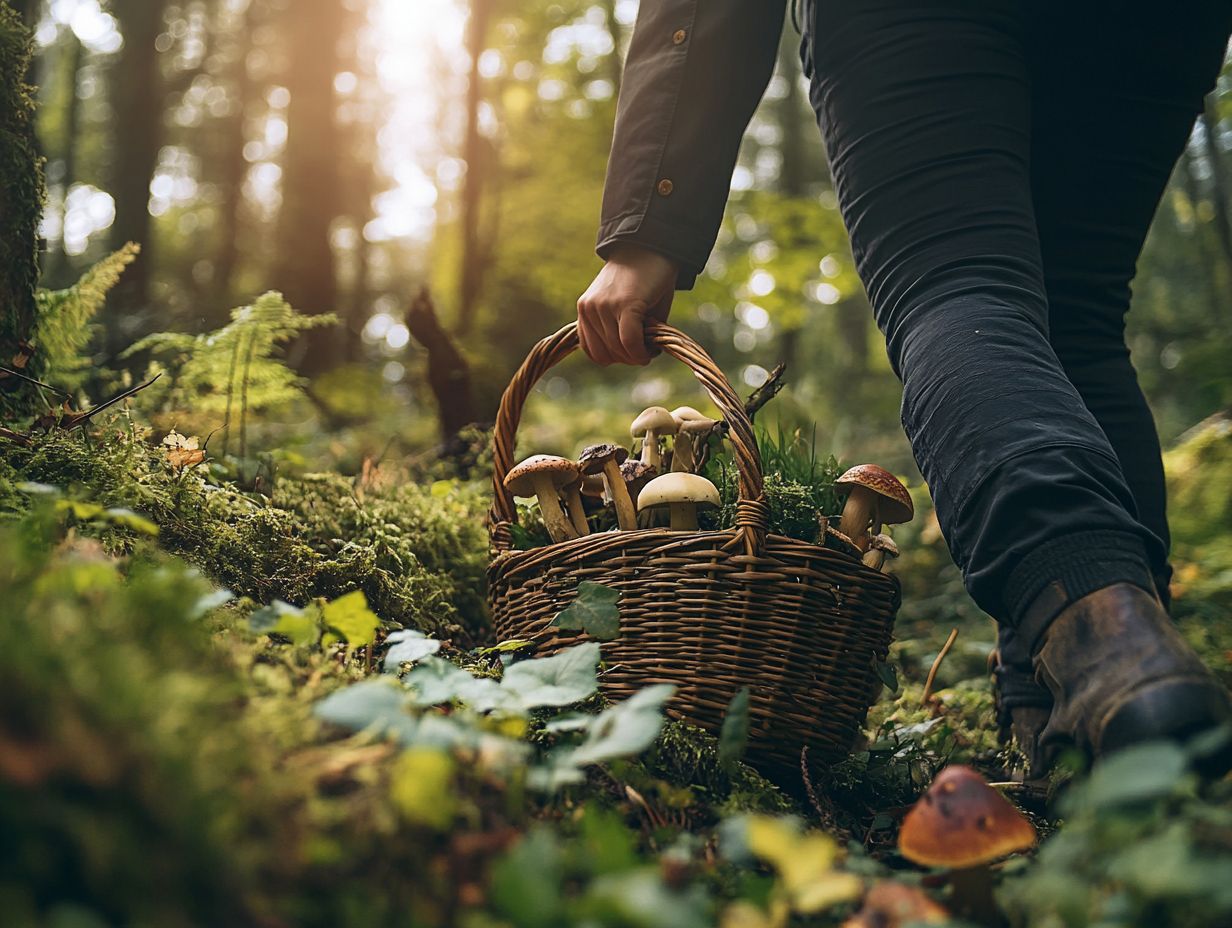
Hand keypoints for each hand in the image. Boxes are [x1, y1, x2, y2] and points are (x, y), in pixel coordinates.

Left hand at [577, 244, 678, 364]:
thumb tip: (632, 357)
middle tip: (646, 349)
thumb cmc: (643, 279)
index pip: (593, 352)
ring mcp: (604, 306)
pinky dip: (642, 351)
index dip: (615, 358)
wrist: (651, 246)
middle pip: (606, 355)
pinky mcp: (624, 304)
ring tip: (651, 345)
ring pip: (619, 351)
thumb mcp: (624, 308)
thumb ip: (620, 332)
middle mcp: (589, 309)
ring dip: (638, 355)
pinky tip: (652, 348)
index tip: (633, 352)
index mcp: (585, 310)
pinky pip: (630, 342)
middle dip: (629, 358)